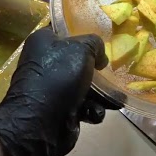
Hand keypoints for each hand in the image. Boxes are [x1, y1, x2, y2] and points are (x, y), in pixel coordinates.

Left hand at [0, 29, 115, 155]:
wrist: (40, 124)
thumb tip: (99, 57)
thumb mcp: (81, 49)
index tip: (102, 39)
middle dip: (98, 69)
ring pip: (86, 86)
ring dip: (102, 94)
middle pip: (80, 61)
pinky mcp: (62, 110)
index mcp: (44, 43)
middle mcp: (47, 64)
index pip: (65, 30)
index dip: (84, 33)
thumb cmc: (59, 77)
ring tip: (115, 99)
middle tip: (113, 72)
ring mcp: (54, 88)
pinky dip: (92, 110)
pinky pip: (84, 106)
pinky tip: (95, 113)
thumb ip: (95, 44)